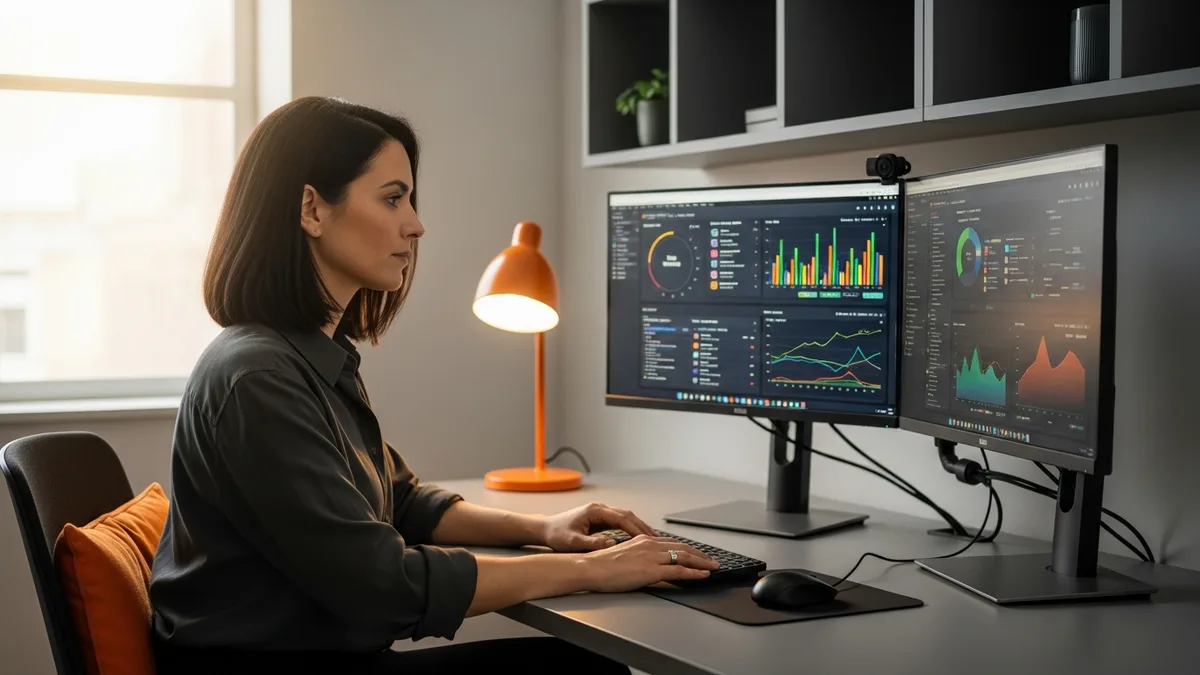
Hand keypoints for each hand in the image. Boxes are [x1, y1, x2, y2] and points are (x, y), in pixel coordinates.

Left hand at [540, 501, 657, 551]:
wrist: (545, 529)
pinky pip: (620, 522)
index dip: (636, 528)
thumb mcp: (573, 542)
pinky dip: (630, 528)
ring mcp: (600, 513)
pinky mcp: (599, 519)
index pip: (622, 518)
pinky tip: (637, 538)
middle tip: (656, 539)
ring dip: (638, 527)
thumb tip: (612, 543)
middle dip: (642, 526)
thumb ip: (592, 543)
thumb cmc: (556, 534)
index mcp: (595, 511)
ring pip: (625, 517)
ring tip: (652, 539)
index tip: (647, 539)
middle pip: (627, 515)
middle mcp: (599, 509)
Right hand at [581, 534, 718, 591]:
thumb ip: (637, 555)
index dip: (687, 548)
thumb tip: (645, 563)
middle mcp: (650, 545)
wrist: (590, 568)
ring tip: (713, 566)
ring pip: (684, 557)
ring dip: (701, 562)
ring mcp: (652, 557)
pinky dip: (694, 572)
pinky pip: (679, 571)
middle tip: (711, 559)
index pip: (671, 542)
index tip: (696, 553)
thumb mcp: (623, 554)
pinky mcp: (651, 571)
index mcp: (642, 540)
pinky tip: (702, 574)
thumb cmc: (601, 565)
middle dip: (699, 554)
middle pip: (682, 547)